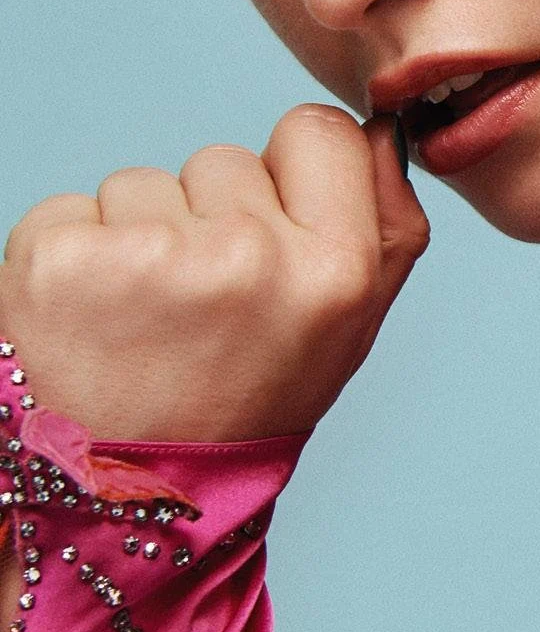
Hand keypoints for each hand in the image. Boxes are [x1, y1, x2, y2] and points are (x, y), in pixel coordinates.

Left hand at [0, 106, 429, 441]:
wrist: (130, 502)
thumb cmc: (248, 402)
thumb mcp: (352, 330)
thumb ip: (388, 223)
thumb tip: (385, 129)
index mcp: (334, 271)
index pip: (319, 129)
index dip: (293, 175)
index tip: (271, 236)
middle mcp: (248, 255)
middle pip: (225, 159)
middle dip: (211, 217)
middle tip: (201, 309)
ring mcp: (148, 255)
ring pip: (146, 182)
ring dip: (141, 237)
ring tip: (144, 321)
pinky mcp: (58, 259)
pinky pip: (73, 209)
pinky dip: (74, 256)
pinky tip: (90, 321)